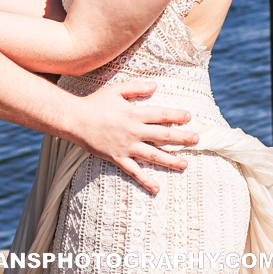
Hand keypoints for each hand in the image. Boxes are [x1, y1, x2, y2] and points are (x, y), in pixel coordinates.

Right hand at [67, 80, 197, 194]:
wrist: (76, 120)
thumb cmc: (96, 103)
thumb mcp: (116, 90)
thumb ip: (137, 87)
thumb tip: (156, 85)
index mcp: (134, 114)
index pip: (161, 114)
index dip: (176, 115)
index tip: (189, 117)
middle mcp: (134, 131)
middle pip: (162, 135)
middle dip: (181, 138)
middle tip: (197, 140)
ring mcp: (126, 147)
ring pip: (153, 155)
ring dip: (170, 160)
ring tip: (185, 164)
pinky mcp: (118, 158)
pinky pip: (134, 171)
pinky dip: (145, 180)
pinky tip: (157, 188)